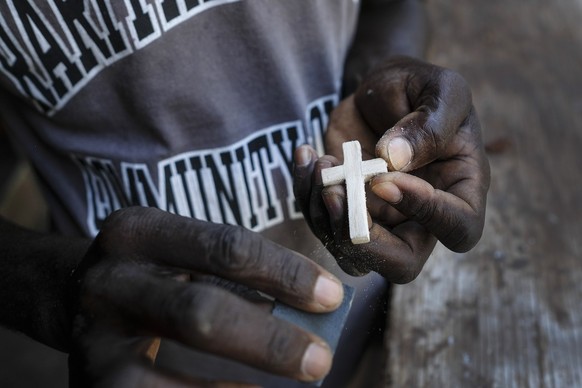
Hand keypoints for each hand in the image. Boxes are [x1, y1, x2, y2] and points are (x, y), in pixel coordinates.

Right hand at [67, 207, 343, 386]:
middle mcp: (110, 280)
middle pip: (200, 313)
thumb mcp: (184, 256)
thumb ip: (238, 277)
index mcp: (141, 231)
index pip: (225, 247)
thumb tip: (315, 312)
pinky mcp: (88, 385)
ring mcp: (90, 339)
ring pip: (167, 379)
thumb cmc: (155, 273)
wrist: (75, 296)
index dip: (285, 273)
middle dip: (270, 342)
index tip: (332, 297)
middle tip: (321, 361)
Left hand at [294, 56, 489, 282]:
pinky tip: (306, 156)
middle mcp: (422, 218)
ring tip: (320, 163)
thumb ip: (429, 124)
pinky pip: (322, 223)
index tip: (384, 177)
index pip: (458, 228)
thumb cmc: (419, 88)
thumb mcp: (441, 90)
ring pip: (353, 254)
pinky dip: (306, 195)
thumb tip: (396, 160)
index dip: (423, 211)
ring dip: (325, 216)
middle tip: (335, 194)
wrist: (381, 90)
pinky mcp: (347, 210)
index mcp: (461, 191)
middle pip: (402, 265)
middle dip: (362, 239)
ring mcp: (381, 220)